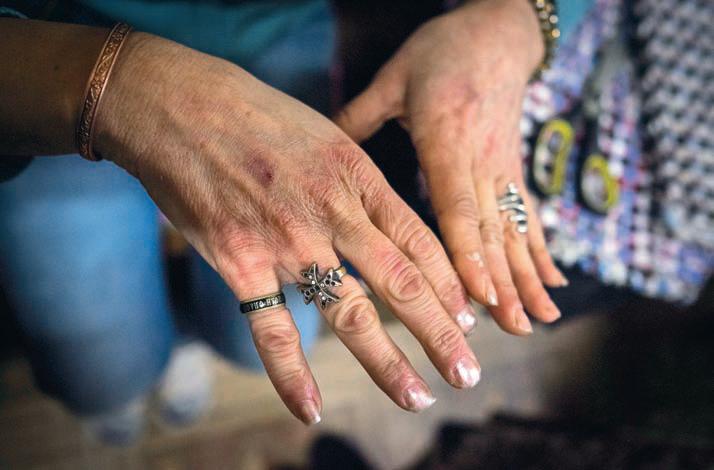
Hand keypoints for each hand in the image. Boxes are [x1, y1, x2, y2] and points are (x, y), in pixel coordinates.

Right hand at [94, 33, 481, 423]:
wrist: (180, 105)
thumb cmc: (256, 115)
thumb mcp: (326, 134)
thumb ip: (357, 180)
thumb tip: (386, 220)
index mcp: (358, 176)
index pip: (420, 242)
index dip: (450, 285)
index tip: (470, 317)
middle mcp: (332, 212)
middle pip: (401, 284)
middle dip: (441, 333)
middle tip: (468, 373)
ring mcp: (288, 241)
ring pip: (350, 313)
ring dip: (388, 363)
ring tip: (417, 397)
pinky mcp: (241, 262)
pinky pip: (272, 329)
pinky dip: (291, 374)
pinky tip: (311, 410)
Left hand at [335, 0, 567, 335]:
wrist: (498, 33)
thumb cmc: (442, 52)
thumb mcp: (396, 77)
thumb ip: (360, 115)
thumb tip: (320, 147)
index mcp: (447, 142)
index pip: (458, 208)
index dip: (468, 254)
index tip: (476, 296)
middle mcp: (481, 163)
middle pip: (492, 231)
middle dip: (502, 283)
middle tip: (510, 329)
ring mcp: (503, 169)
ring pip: (515, 231)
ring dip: (527, 279)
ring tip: (537, 322)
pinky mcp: (514, 170)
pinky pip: (530, 217)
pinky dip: (542, 253)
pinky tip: (552, 286)